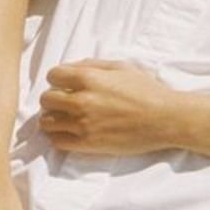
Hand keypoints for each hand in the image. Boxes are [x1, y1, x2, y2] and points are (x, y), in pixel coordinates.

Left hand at [39, 59, 179, 156]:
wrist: (164, 119)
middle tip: (63, 101)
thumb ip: (93, 65)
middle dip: (53, 98)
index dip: (57, 78)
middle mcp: (81, 101)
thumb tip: (72, 68)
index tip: (64, 83)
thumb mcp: (121, 67)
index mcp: (89, 78)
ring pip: (47, 123)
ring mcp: (83, 125)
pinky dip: (58, 137)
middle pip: (46, 99)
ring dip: (52, 119)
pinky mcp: (88, 145)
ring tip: (64, 118)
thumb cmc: (146, 90)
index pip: (52, 75)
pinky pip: (57, 142)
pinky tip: (69, 133)